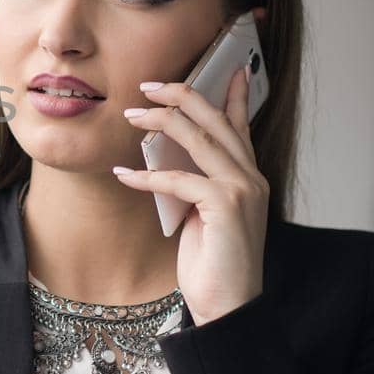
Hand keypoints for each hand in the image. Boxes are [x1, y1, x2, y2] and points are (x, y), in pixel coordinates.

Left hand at [113, 62, 269, 325]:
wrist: (230, 306)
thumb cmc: (213, 264)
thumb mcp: (203, 216)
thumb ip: (195, 185)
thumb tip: (166, 159)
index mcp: (248, 177)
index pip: (239, 125)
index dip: (233, 94)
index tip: (230, 67)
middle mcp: (250, 177)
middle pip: (214, 120)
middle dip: (180, 95)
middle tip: (148, 85)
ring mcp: (242, 189)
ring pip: (198, 138)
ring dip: (159, 122)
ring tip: (130, 116)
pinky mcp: (225, 206)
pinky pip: (178, 178)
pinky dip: (146, 175)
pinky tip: (123, 174)